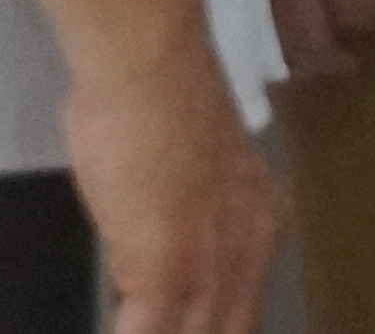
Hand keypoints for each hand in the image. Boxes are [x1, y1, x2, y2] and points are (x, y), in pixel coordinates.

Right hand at [62, 40, 283, 333]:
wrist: (150, 66)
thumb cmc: (154, 102)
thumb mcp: (194, 175)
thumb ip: (190, 224)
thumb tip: (154, 260)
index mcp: (263, 224)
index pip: (243, 310)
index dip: (211, 327)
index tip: (182, 325)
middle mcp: (251, 251)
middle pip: (230, 331)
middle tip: (158, 328)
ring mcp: (212, 266)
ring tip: (137, 327)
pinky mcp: (167, 273)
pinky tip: (111, 329)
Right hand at [221, 0, 374, 81]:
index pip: (359, 10)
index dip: (370, 19)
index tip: (372, 13)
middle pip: (303, 41)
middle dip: (326, 57)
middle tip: (338, 57)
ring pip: (255, 33)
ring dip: (280, 50)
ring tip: (296, 48)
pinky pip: (221, 0)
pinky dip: (240, 20)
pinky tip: (252, 20)